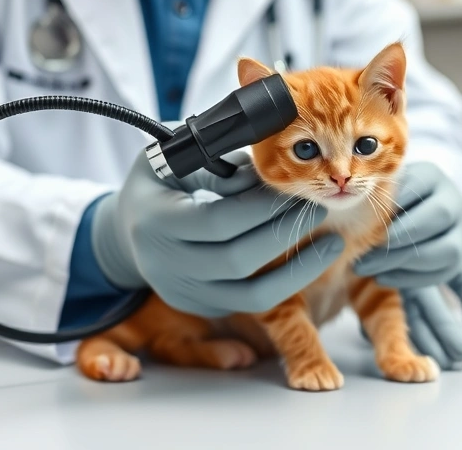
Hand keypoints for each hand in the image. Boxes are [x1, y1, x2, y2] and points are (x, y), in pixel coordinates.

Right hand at [92, 151, 343, 317]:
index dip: (260, 207)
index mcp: (154, 221)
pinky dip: (287, 284)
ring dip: (299, 270)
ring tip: (332, 243)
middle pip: (237, 260)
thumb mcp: (170, 154)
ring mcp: (185, 292)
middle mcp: (165, 265)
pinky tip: (312, 261)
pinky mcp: (204, 307)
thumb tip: (261, 168)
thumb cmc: (158, 182)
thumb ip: (212, 155)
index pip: (217, 221)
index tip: (293, 188)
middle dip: (284, 233)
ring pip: (251, 294)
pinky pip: (253, 303)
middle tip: (318, 208)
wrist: (129, 232)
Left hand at [353, 161, 461, 366]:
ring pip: (445, 254)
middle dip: (394, 247)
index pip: (412, 194)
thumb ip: (369, 196)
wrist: (413, 200)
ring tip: (379, 277)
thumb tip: (345, 209)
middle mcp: (453, 203)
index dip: (388, 217)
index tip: (361, 234)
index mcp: (431, 177)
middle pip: (430, 224)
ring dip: (409, 270)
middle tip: (362, 263)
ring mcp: (461, 235)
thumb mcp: (377, 184)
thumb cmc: (383, 193)